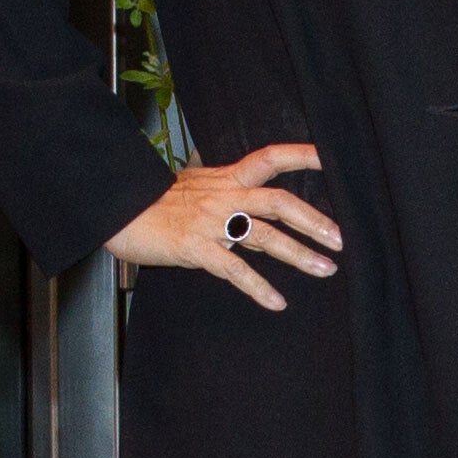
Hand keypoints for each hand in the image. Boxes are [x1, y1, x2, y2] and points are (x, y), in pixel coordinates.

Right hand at [109, 143, 340, 311]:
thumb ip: (226, 187)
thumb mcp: (195, 184)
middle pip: (279, 202)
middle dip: (314, 220)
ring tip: (325, 269)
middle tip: (340, 238)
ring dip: (299, 255)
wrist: (117, 210)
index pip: (270, 158)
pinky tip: (277, 302)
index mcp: (226, 178)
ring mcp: (211, 223)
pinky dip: (258, 287)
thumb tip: (250, 189)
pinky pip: (234, 270)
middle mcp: (224, 197)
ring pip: (265, 236)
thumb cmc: (154, 200)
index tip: (330, 159)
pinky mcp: (196, 248)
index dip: (301, 155)